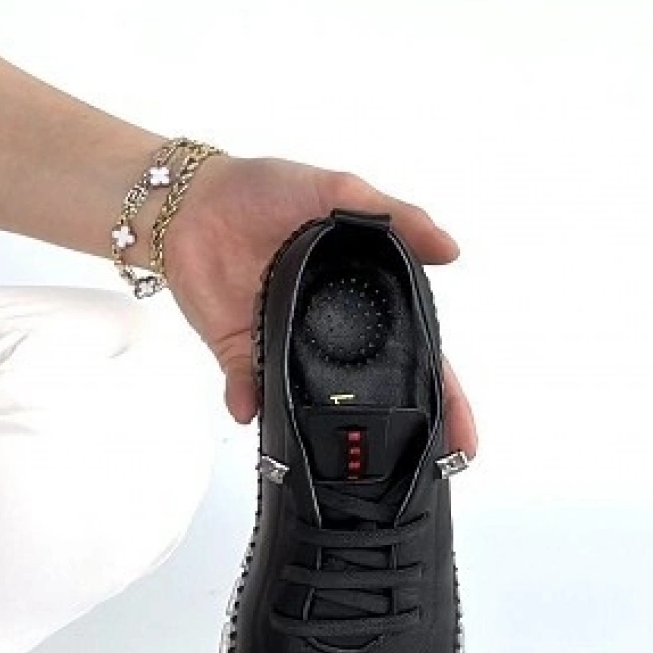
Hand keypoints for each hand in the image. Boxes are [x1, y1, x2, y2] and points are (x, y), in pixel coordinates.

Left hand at [162, 154, 476, 458]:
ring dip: (325, 429)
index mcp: (364, 293)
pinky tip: (256, 414)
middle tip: (424, 465)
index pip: (418, 351)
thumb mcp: (340, 191)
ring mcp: (285, 344)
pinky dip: (250, 403)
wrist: (190, 199)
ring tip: (345, 459)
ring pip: (314, 399)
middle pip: (373, 389)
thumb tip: (450, 250)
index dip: (444, 396)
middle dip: (398, 431)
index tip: (462, 437)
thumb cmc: (267, 188)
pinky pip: (249, 389)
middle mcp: (330, 328)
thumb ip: (395, 219)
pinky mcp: (239, 352)